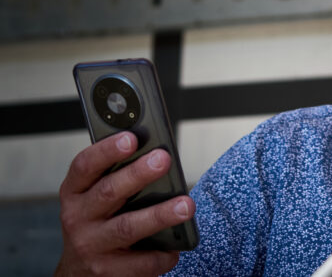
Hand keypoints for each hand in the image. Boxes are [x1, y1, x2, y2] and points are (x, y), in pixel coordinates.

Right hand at [55, 131, 194, 275]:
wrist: (79, 272)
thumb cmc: (97, 222)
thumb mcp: (96, 196)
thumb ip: (118, 175)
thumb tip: (158, 152)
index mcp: (75, 192)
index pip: (85, 166)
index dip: (106, 151)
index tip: (131, 138)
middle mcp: (78, 218)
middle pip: (108, 193)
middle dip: (137, 174)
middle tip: (164, 159)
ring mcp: (90, 246)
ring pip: (127, 227)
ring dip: (159, 215)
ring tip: (186, 205)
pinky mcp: (107, 271)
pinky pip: (141, 261)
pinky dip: (163, 254)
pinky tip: (176, 248)